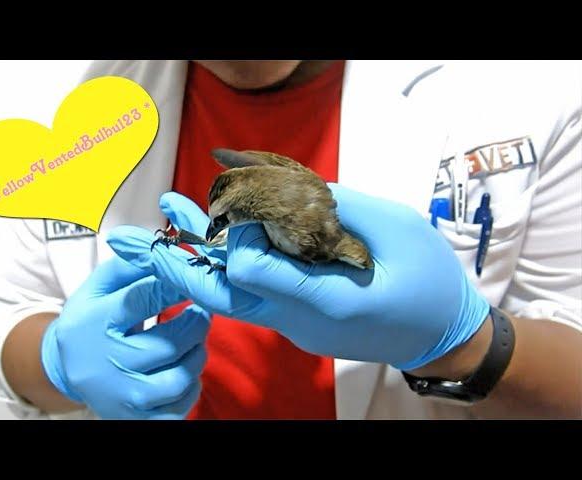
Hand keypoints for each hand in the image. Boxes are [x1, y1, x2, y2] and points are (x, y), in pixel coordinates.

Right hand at [41, 256, 208, 418]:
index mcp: (93, 324)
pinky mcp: (139, 419)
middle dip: (195, 323)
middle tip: (202, 310)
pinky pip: (182, 403)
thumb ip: (130, 265)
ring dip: (197, 353)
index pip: (141, 300)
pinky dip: (192, 383)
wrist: (70, 370)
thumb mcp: (97, 287)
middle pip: (168, 345)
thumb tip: (166, 246)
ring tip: (193, 338)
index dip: (174, 286)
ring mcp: (123, 397)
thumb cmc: (92, 320)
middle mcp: (106, 365)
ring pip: (180, 377)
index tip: (193, 276)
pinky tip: (183, 365)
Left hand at [108, 185, 489, 369]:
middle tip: (158, 225)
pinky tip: (216, 245)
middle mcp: (300, 320)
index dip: (238, 234)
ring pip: (232, 299)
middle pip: (224, 294)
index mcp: (326, 300)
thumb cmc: (427, 280)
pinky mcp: (295, 323)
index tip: (237, 203)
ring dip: (200, 264)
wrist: (440, 334)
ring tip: (172, 228)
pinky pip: (252, 298)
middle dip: (187, 257)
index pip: (252, 272)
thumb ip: (336, 207)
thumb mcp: (394, 228)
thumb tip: (285, 190)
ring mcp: (295, 327)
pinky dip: (228, 271)